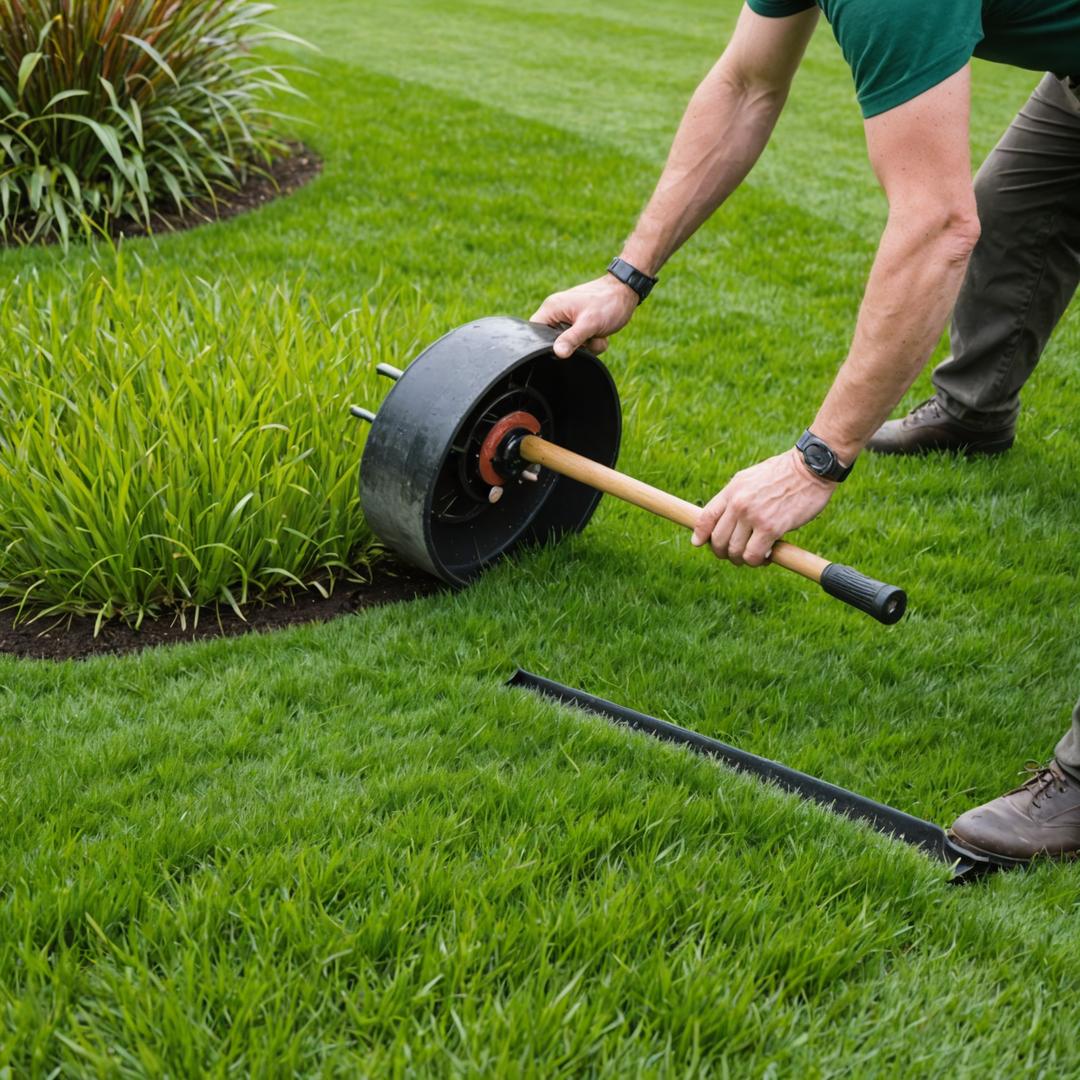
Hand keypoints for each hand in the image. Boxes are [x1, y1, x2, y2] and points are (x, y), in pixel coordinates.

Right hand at [531, 275, 638, 357]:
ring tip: (597, 333)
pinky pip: (582, 344)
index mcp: (552, 308)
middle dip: (574, 346)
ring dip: (587, 346)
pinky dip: (593, 342)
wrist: (626, 292)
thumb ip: (572, 339)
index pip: (534, 331)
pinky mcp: (579, 326)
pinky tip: (601, 334)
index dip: (542, 344)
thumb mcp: (589, 323)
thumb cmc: (607, 302)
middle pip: (554, 343)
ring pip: (571, 346)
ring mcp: (568, 320)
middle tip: (587, 337)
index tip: (562, 348)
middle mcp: (557, 314)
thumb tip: (557, 353)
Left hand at [691, 449, 836, 565]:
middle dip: (724, 552)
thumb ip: (736, 497)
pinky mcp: (771, 528)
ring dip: (742, 559)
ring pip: (734, 551)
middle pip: (717, 540)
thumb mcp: (751, 478)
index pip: (705, 517)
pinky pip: (753, 555)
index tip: (698, 543)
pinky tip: (768, 556)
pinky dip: (758, 561)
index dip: (700, 534)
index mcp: (732, 490)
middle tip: (737, 554)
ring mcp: (753, 516)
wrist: (811, 468)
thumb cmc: (784, 474)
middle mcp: (738, 503)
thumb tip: (725, 518)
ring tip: (755, 556)